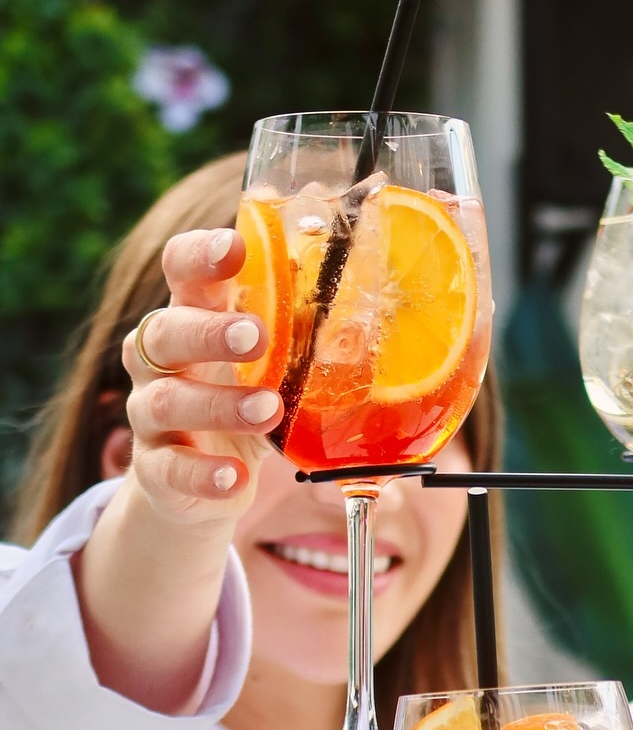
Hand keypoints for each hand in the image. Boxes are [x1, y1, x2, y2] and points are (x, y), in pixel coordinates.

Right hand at [76, 225, 284, 712]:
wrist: (201, 480)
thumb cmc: (245, 397)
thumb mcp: (275, 360)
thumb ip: (304, 328)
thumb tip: (382, 290)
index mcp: (193, 317)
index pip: (181, 270)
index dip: (201, 255)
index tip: (235, 248)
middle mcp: (162, 361)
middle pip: (164, 332)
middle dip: (209, 332)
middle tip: (257, 336)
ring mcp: (153, 416)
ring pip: (167, 401)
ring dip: (219, 404)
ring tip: (268, 410)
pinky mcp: (156, 470)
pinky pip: (170, 469)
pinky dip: (204, 474)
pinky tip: (236, 477)